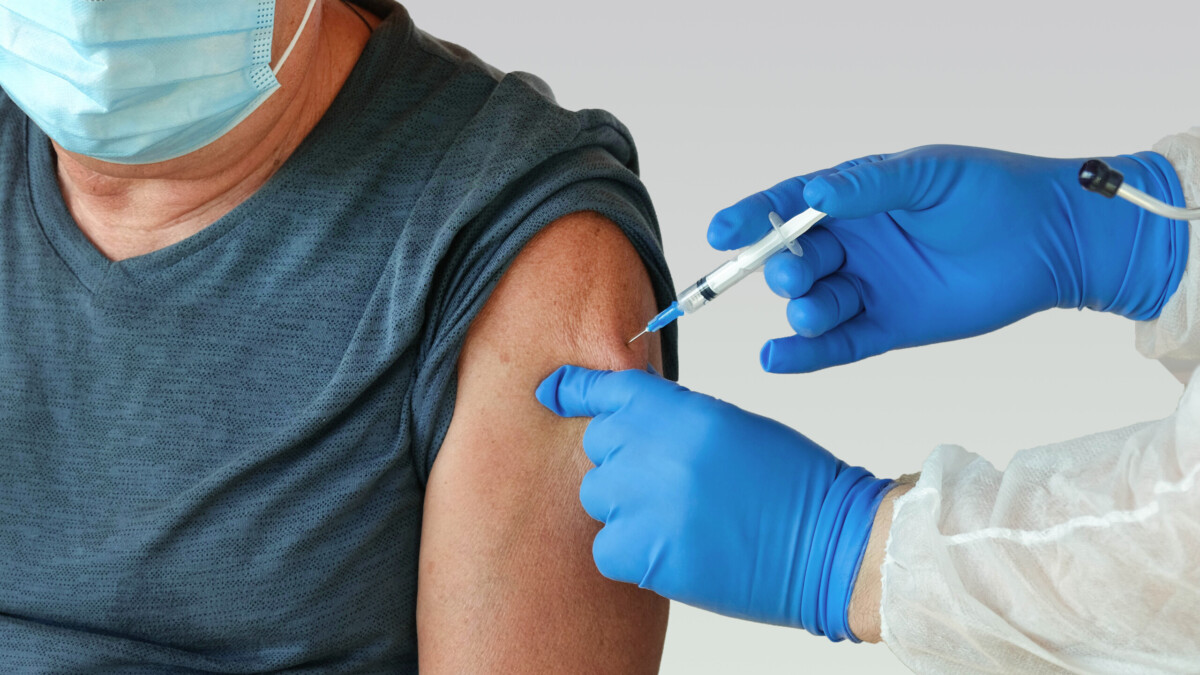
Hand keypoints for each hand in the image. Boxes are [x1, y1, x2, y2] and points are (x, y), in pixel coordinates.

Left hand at [536, 365, 891, 640]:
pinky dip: (629, 551)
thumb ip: (673, 418)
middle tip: (669, 480)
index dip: (575, 390)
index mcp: (685, 414)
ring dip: (625, 506)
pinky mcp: (647, 558)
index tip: (551, 390)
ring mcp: (649, 507)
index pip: (610, 391)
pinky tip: (673, 548)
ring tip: (679, 518)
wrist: (830, 545)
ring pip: (597, 496)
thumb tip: (625, 421)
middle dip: (623, 458)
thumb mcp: (731, 426)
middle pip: (599, 444)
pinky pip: (605, 547)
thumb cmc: (789, 483)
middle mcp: (659, 455)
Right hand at [707, 146, 1189, 372]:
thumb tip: (813, 195)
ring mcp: (868, 290)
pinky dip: (804, 356)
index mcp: (853, 201)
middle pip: (792, 261)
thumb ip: (870, 186)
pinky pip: (836, 347)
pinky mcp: (888, 329)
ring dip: (801, 311)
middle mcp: (852, 246)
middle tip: (791, 274)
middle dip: (781, 269)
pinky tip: (775, 359)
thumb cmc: (993, 192)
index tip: (720, 231)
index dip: (750, 218)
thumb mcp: (930, 175)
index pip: (787, 208)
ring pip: (812, 306)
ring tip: (812, 311)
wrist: (1052, 242)